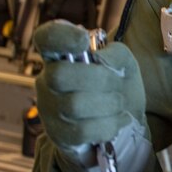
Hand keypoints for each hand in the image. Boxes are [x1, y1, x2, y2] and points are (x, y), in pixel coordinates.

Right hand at [34, 20, 150, 171]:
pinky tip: (119, 120)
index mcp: (61, 57)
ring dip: (109, 104)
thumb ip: (117, 53)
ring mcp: (50, 109)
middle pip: (60, 75)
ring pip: (74, 105)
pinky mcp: (59, 135)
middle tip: (116, 84)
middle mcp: (47, 80)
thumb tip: (101, 59)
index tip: (83, 41)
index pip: (46, 38)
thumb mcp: (124, 65)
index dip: (61, 36)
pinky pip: (83, 130)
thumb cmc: (116, 88)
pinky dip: (109, 125)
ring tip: (119, 104)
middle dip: (99, 79)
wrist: (121, 124)